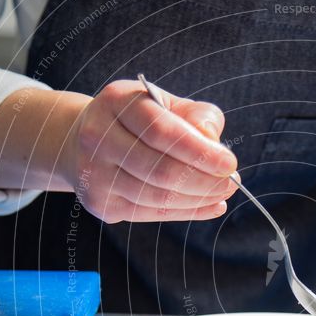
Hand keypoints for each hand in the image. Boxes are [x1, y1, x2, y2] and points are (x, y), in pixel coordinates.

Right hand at [62, 79, 237, 222]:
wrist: (84, 141)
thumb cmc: (139, 121)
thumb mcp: (166, 104)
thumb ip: (196, 116)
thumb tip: (213, 141)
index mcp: (117, 102)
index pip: (162, 132)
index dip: (200, 152)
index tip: (230, 164)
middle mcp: (98, 137)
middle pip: (160, 170)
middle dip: (204, 181)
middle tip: (231, 184)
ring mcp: (94, 174)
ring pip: (156, 196)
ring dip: (198, 199)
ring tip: (223, 194)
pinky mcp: (100, 203)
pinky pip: (151, 214)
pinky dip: (187, 212)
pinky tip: (209, 206)